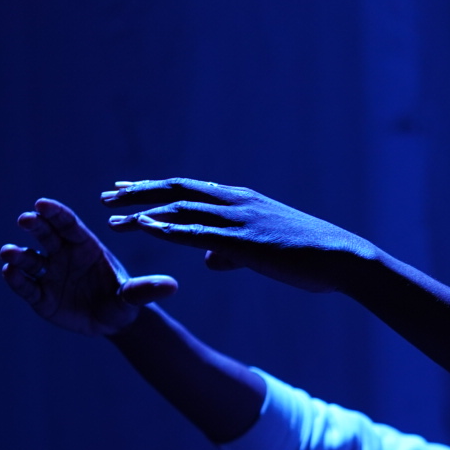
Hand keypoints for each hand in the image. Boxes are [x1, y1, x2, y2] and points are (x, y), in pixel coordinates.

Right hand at [0, 198, 177, 335]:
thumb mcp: (134, 297)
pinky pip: (26, 286)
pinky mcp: (40, 295)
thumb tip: (173, 286)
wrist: (112, 322)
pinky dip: (17, 280)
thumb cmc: (123, 301)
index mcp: (85, 245)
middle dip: (34, 226)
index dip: (54, 213)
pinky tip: (9, 273)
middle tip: (25, 219)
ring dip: (18, 254)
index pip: (68, 224)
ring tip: (9, 253)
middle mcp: (63, 254)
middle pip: (45, 235)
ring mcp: (49, 274)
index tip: (42, 203)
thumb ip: (147, 290)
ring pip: (29, 259)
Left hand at [100, 179, 375, 293]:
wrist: (342, 258)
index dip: (156, 190)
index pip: (189, 190)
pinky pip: (197, 232)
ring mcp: (238, 219)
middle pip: (176, 191)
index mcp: (241, 200)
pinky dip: (167, 228)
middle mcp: (236, 201)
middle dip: (139, 194)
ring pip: (180, 209)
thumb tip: (207, 259)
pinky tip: (144, 227)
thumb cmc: (309, 256)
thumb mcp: (265, 251)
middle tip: (108, 198)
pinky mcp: (243, 240)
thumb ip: (231, 252)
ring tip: (114, 217)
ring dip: (143, 212)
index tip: (127, 192)